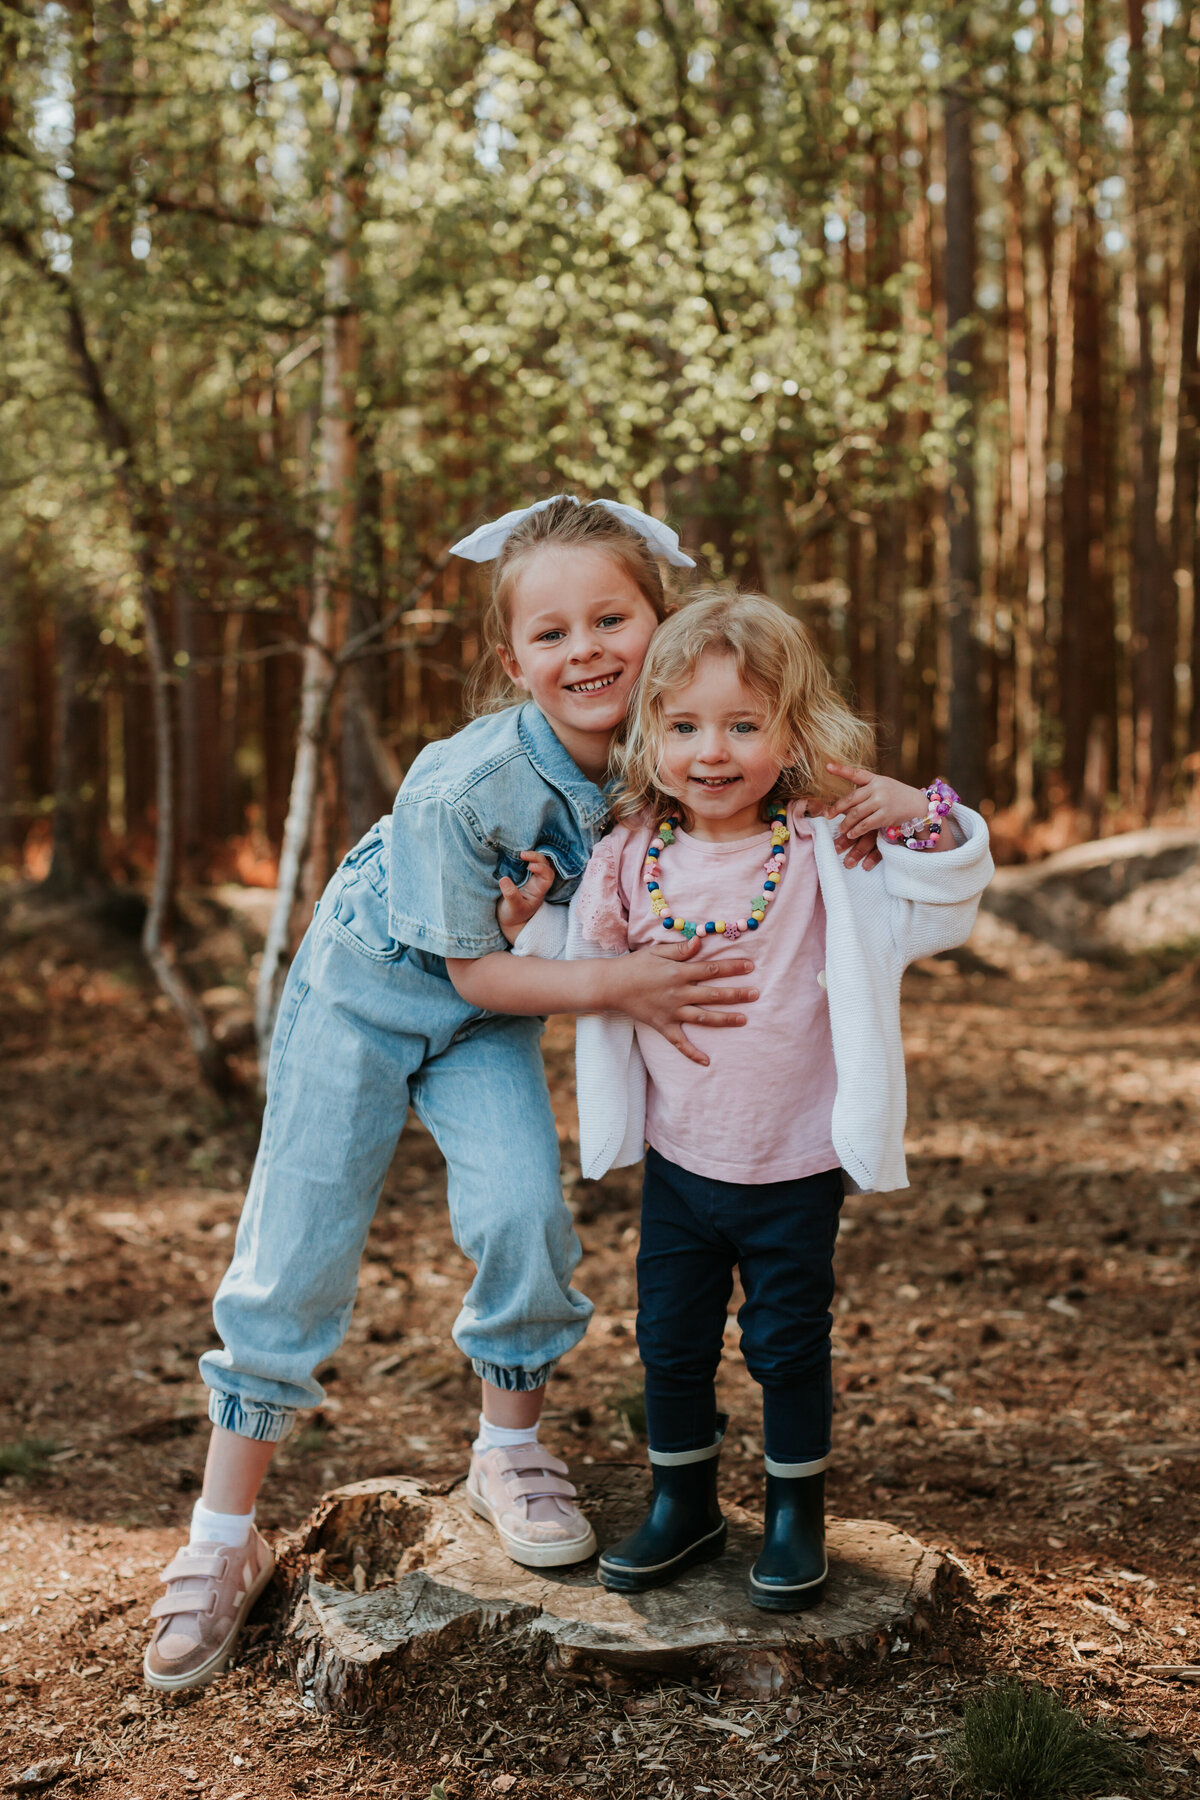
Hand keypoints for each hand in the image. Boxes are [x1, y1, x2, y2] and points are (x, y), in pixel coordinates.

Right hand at [498, 851, 555, 945]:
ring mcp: (530, 879)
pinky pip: (527, 863)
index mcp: (539, 890)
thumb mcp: (513, 907)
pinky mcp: (521, 877)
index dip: (542, 868)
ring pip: (538, 862)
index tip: (530, 866)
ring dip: (532, 856)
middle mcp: (538, 882)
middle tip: (522, 854)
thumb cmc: (514, 916)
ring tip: (520, 854)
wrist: (509, 920)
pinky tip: (515, 855)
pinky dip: (524, 858)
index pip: (548, 876)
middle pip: (545, 865)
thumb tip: (504, 879)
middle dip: (537, 857)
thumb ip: (510, 894)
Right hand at [609, 938, 757, 1066]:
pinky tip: (707, 1062)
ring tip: (744, 1020)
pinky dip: (692, 1053)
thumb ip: (680, 949)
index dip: (732, 967)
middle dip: (737, 994)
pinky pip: (679, 1042)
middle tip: (756, 993)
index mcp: (679, 972)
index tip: (750, 967)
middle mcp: (679, 993)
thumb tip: (701, 941)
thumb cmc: (635, 965)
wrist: (611, 985)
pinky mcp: (663, 1026)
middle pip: (714, 994)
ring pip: (703, 1017)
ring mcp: (672, 1011)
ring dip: (725, 1019)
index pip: (711, 969)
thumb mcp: (657, 951)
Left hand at [824, 763, 928, 851]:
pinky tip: (851, 834)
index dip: (841, 770)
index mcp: (875, 779)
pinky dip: (856, 830)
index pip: (856, 773)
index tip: (827, 766)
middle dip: (837, 808)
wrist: (919, 806)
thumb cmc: (897, 796)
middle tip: (827, 815)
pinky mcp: (886, 815)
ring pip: (856, 813)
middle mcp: (878, 788)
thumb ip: (867, 789)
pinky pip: (866, 824)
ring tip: (840, 829)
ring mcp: (882, 802)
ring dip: (846, 823)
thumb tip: (845, 801)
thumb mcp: (883, 786)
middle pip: (851, 799)